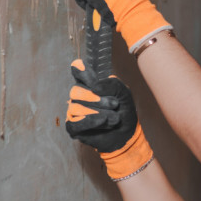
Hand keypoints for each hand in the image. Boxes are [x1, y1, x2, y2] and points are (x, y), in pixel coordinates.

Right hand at [66, 59, 153, 179]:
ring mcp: (74, 111)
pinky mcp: (73, 127)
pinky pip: (75, 122)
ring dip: (100, 112)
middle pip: (76, 91)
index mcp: (90, 84)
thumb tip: (95, 87)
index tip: (84, 68)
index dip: (81, 69)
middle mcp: (79, 96)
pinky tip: (103, 121)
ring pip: (77, 107)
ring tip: (114, 118)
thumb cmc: (123, 110)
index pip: (78, 70)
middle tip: (115, 104)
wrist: (127, 133)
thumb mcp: (124, 93)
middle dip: (97, 98)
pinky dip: (91, 121)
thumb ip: (112, 84)